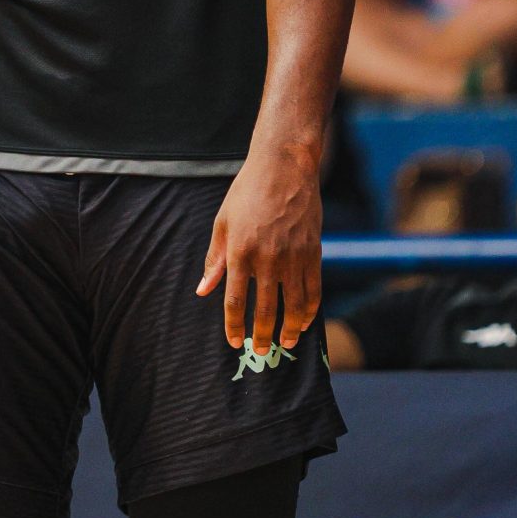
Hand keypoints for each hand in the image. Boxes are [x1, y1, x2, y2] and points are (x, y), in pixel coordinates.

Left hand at [196, 145, 321, 355]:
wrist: (284, 166)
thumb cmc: (247, 191)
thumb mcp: (223, 222)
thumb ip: (215, 259)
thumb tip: (203, 291)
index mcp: (240, 251)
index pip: (234, 299)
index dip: (233, 325)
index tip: (233, 341)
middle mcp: (267, 258)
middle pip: (265, 308)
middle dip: (262, 335)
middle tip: (261, 352)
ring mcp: (293, 256)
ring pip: (293, 304)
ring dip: (289, 329)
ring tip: (285, 343)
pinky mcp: (313, 251)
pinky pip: (313, 289)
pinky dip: (310, 310)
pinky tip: (304, 322)